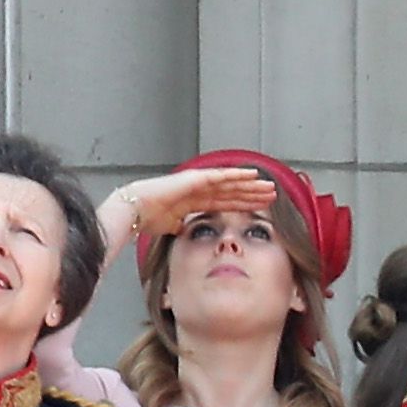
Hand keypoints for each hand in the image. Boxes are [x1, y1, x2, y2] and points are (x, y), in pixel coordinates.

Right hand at [109, 166, 273, 247]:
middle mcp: (199, 190)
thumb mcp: (172, 227)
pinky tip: (252, 175)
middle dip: (252, 194)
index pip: (226, 203)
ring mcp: (198, 183)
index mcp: (195, 202)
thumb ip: (181, 227)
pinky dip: (237, 175)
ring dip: (251, 184)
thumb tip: (184, 232)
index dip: (244, 205)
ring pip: (231, 183)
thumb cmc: (147, 218)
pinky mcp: (196, 178)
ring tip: (268, 186)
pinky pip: (221, 176)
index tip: (261, 208)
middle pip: (233, 192)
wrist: (134, 210)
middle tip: (272, 195)